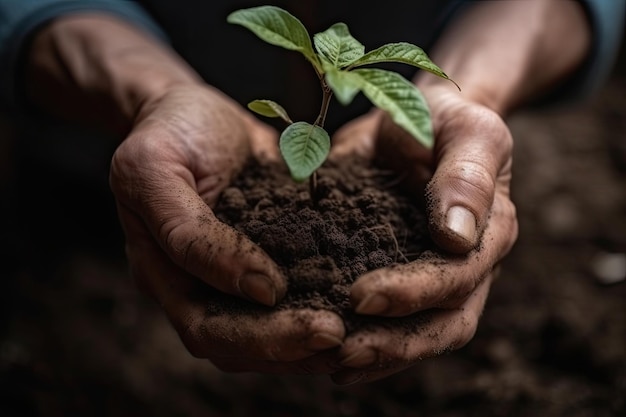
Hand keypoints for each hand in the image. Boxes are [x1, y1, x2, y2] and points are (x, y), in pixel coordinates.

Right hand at [110, 84, 344, 373]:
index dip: (256, 332)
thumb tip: (259, 289)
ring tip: (358, 338)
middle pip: (239, 344)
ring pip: (266, 336)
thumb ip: (188, 229)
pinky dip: (320, 310)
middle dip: (289, 347)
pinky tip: (358, 312)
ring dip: (308, 344)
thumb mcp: (155, 167)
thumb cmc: (168, 133)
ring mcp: (231, 281)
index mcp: (162, 275)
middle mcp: (197, 289)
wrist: (193, 115)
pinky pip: (292, 301)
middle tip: (340, 337)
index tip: (307, 314)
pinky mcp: (266, 264)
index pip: (206, 324)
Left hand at [328, 85, 517, 383]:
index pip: (457, 279)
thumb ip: (466, 177)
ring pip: (418, 334)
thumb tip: (456, 239)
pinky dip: (362, 339)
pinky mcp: (401, 275)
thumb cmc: (446, 120)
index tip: (362, 297)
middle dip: (395, 343)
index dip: (413, 294)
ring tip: (329, 364)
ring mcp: (435, 277)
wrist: (422, 119)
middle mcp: (468, 267)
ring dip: (377, 355)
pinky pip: (389, 319)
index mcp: (489, 233)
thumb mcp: (466, 131)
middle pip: (442, 324)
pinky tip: (324, 353)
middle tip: (343, 353)